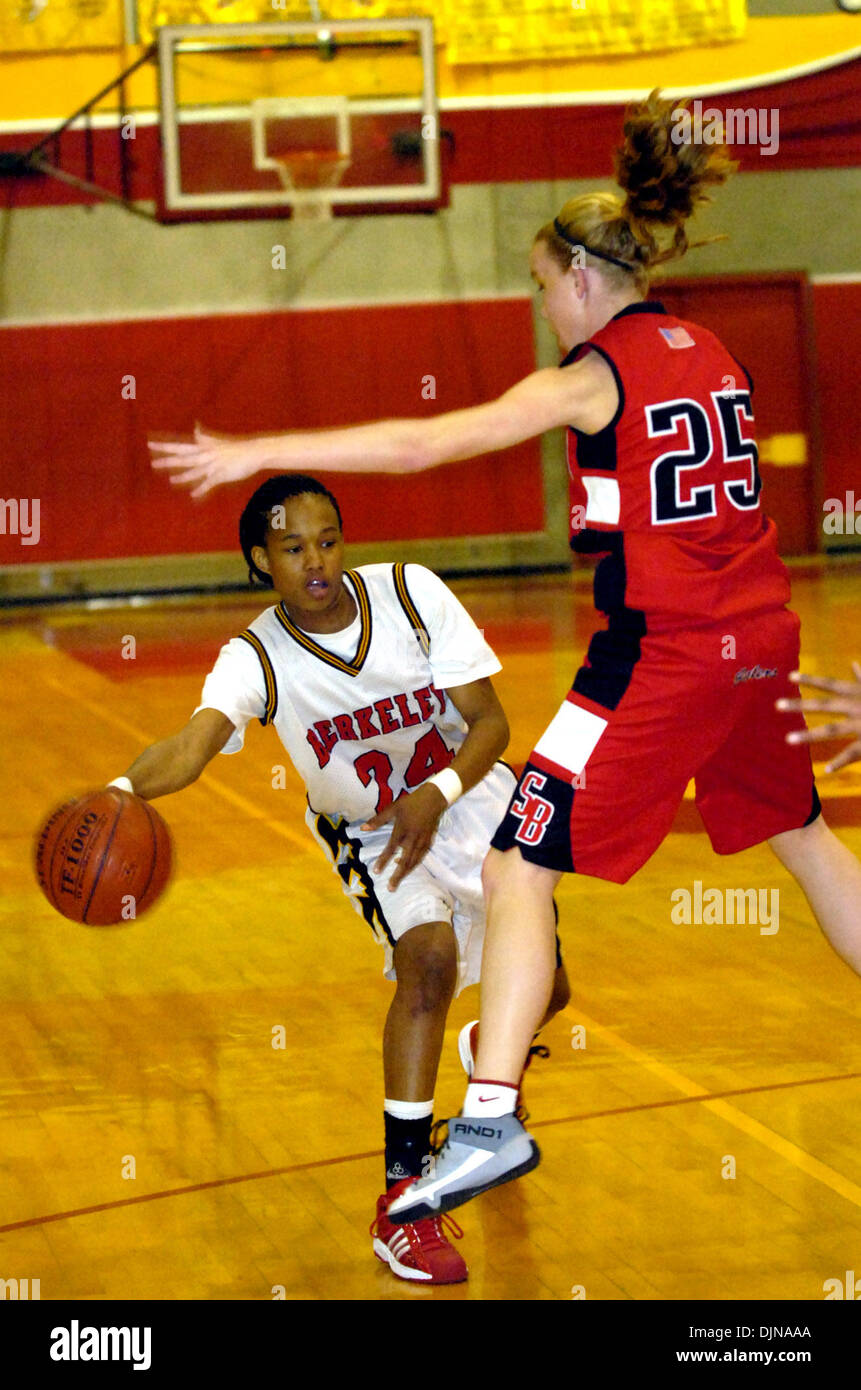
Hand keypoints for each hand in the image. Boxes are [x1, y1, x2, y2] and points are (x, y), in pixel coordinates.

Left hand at [148, 426, 263, 497]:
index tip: (150, 445)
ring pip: (196, 471)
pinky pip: (210, 482)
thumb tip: (195, 427)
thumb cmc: (235, 448)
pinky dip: (202, 488)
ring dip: (183, 475)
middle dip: (168, 460)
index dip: (165, 446)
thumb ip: (204, 437)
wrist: (254, 452)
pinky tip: (193, 494)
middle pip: (184, 458)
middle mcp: (206, 456)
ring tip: (171, 479)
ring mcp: (214, 465)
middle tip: (152, 463)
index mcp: (203, 448)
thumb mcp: (217, 442)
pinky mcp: (223, 474)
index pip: (180, 447)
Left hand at [362, 783, 446, 889]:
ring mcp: (422, 841)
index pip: (391, 849)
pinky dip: (414, 864)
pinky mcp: (429, 841)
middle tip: (390, 888)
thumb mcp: (393, 808)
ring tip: (397, 882)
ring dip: (406, 873)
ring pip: (414, 861)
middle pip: (405, 861)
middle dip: (397, 876)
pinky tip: (408, 867)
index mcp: (402, 830)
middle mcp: (413, 838)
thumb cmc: (411, 803)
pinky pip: (421, 857)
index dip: (383, 861)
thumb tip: (362, 829)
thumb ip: (377, 820)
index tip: (376, 872)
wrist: (433, 799)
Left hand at [776, 663, 860, 772]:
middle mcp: (857, 706)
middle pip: (824, 705)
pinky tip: (826, 770)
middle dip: (800, 705)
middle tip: (776, 705)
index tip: (789, 676)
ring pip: (832, 730)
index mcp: (858, 693)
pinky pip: (853, 753)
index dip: (810, 680)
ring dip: (809, 736)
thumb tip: (853, 663)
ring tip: (788, 740)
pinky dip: (840, 762)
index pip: (830, 684)